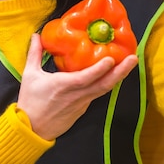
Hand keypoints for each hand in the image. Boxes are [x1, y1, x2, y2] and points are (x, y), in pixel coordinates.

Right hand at [16, 33, 137, 140]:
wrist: (31, 129)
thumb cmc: (30, 101)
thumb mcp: (30, 75)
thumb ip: (35, 53)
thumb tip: (37, 35)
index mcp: (63, 86)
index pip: (85, 78)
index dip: (99, 69)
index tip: (111, 59)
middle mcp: (77, 95)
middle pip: (103, 85)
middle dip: (120, 72)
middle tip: (134, 59)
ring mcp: (82, 103)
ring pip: (103, 90)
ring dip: (118, 77)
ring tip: (129, 64)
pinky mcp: (83, 108)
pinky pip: (97, 94)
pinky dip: (107, 84)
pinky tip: (114, 75)